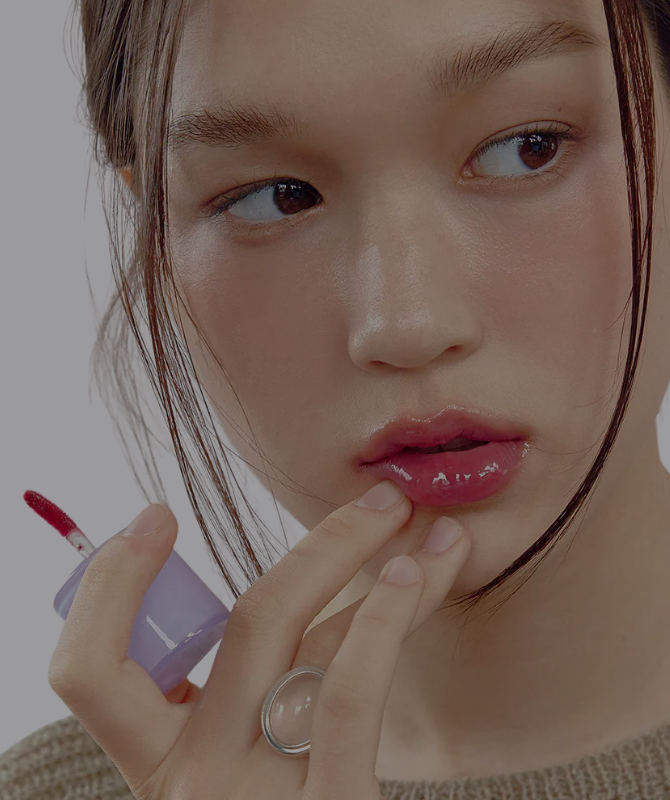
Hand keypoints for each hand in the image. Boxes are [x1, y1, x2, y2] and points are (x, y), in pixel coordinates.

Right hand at [47, 481, 469, 798]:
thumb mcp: (225, 762)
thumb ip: (240, 689)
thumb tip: (301, 586)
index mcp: (154, 765)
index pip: (88, 672)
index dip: (111, 584)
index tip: (157, 517)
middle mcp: (193, 780)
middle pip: (246, 625)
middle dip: (323, 546)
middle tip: (381, 500)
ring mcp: (257, 796)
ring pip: (315, 642)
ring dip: (381, 571)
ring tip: (432, 531)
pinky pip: (351, 695)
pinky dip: (384, 620)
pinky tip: (416, 577)